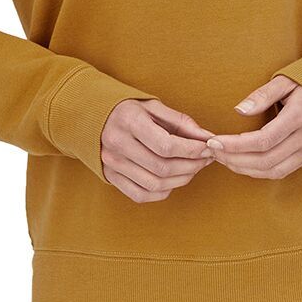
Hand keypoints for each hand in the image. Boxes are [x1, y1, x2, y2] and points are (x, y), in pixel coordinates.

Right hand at [101, 98, 217, 201]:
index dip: (192, 150)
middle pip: (162, 168)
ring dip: (181, 180)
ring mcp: (111, 164)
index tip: (207, 147)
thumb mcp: (154, 106)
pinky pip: (140, 195)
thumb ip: (181, 122)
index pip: (166, 145)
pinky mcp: (110, 177)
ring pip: (154, 185)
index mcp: (129, 121)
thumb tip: (208, 138)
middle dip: (191, 166)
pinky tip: (172, 180)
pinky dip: (162, 192)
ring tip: (193, 168)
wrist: (93, 116)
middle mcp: (117, 144)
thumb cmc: (129, 109)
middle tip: (205, 159)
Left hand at [204, 75, 301, 177]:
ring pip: (273, 170)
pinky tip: (241, 163)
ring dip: (244, 168)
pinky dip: (258, 172)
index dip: (236, 145)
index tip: (214, 141)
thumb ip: (262, 95)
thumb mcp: (286, 80)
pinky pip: (281, 171)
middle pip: (266, 159)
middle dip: (235, 159)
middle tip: (212, 151)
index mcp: (300, 115)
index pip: (264, 140)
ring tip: (222, 158)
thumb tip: (238, 110)